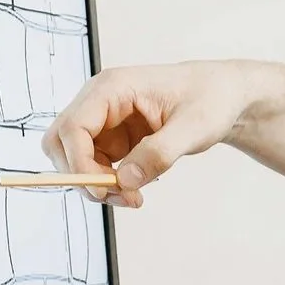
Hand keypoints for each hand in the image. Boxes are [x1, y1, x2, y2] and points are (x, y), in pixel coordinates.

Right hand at [41, 62, 266, 208]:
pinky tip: (137, 188)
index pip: (72, 128)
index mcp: (113, 87)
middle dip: (82, 175)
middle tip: (117, 196)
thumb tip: (126, 181)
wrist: (223, 96)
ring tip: (135, 197)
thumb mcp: (194, 128)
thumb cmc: (210, 99)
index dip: (79, 163)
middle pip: (61, 143)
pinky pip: (95, 167)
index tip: (104, 190)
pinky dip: (110, 184)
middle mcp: (100, 102)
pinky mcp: (113, 138)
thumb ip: (159, 153)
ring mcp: (104, 121)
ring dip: (97, 185)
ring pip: (76, 160)